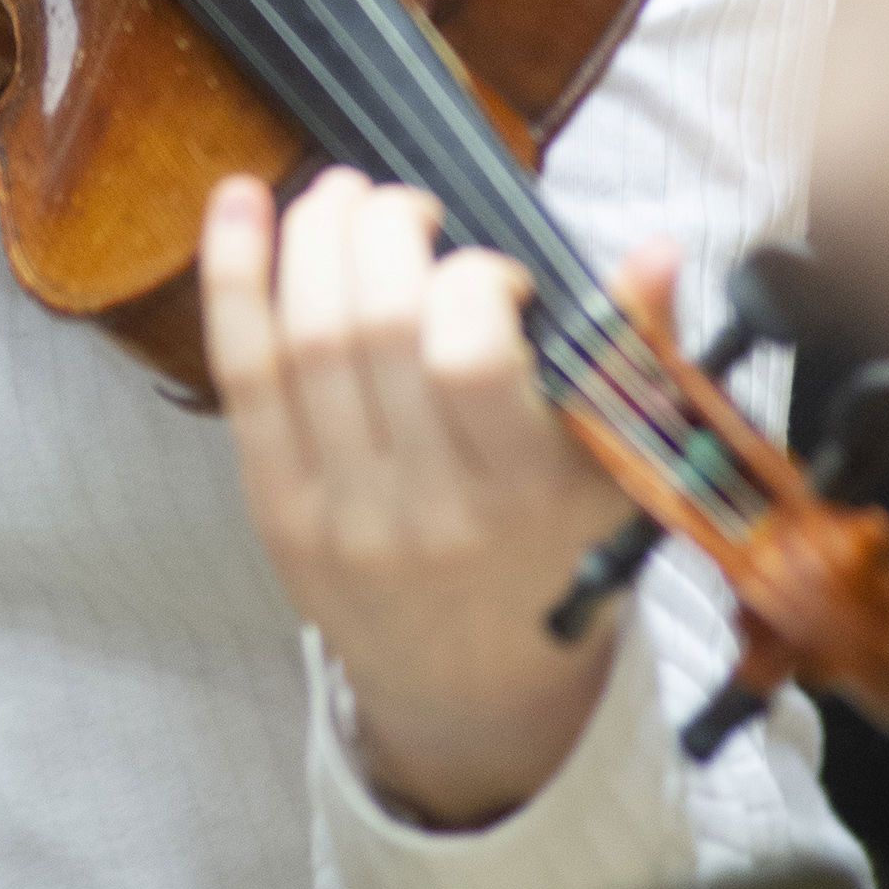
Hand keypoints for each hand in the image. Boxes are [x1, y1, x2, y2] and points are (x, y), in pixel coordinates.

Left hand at [201, 168, 629, 826]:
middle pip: (372, 330)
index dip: (472, 281)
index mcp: (521, 498)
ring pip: (302, 340)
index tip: (494, 275)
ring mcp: (338, 512)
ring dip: (314, 237)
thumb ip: (637, 355)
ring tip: (342, 196)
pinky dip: (234, 278)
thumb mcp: (622, 472)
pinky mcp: (274, 508)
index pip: (468, 359)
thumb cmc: (555, 557)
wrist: (472, 691)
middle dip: (383, 231)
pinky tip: (239, 203)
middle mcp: (423, 510)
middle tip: (407, 207)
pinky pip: (241, 375)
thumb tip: (655, 249)